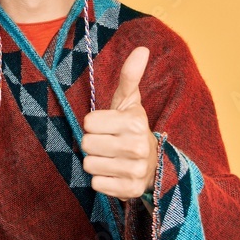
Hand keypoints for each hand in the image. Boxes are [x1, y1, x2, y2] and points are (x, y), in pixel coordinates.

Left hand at [81, 46, 158, 199]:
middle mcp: (137, 147)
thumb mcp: (129, 102)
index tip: (107, 126)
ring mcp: (135, 171)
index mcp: (135, 122)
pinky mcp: (130, 191)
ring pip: (89, 165)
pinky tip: (114, 173)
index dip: (94, 124)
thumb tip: (141, 49)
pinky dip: (101, 180)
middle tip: (108, 143)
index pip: (88, 123)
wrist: (153, 164)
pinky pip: (96, 184)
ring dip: (96, 162)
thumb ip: (130, 76)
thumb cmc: (131, 128)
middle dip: (93, 143)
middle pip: (87, 144)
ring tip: (112, 158)